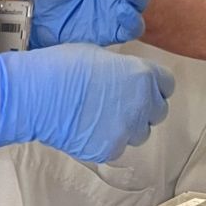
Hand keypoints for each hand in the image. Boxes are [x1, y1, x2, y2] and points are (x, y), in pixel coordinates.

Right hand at [0, 44, 173, 162]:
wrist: (38, 94)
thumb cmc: (64, 66)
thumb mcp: (102, 55)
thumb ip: (124, 69)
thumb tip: (125, 77)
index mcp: (144, 75)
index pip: (167, 85)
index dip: (155, 85)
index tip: (144, 87)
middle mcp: (142, 104)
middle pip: (159, 111)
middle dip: (145, 108)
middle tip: (124, 104)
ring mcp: (127, 129)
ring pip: (140, 133)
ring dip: (129, 126)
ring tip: (105, 118)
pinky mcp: (109, 149)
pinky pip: (118, 147)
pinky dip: (108, 141)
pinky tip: (90, 130)